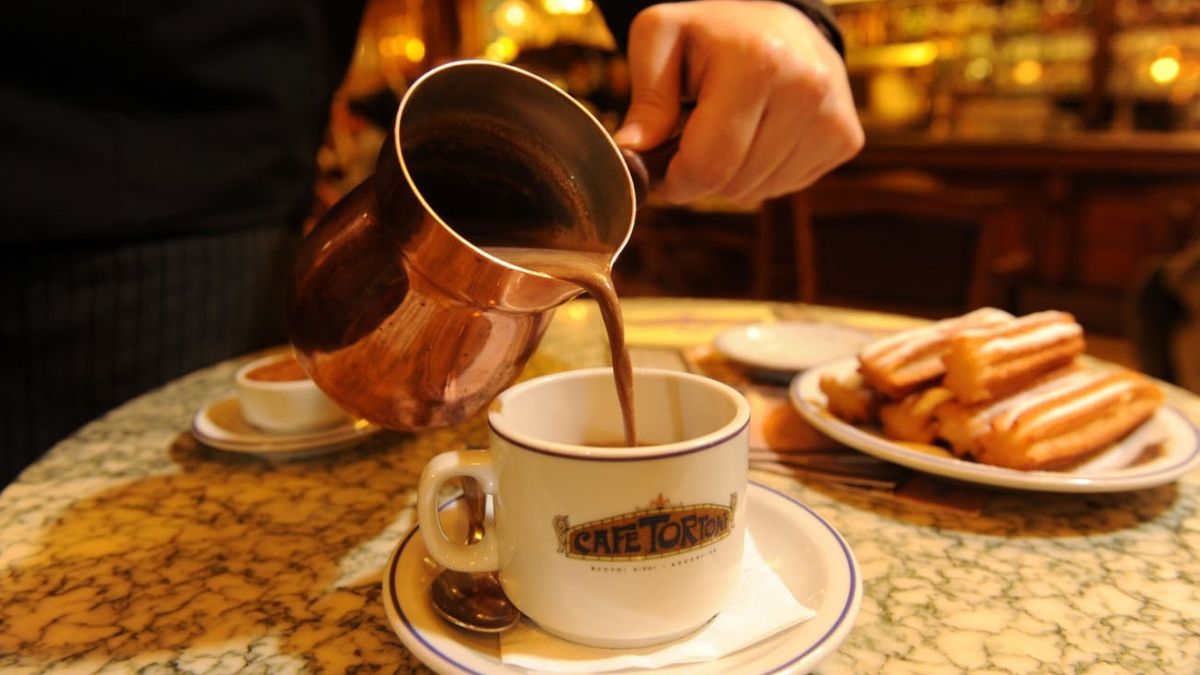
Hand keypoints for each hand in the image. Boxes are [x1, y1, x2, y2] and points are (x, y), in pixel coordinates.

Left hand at [613, 1, 862, 204]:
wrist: (781, 23)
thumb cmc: (714, 32)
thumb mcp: (663, 38)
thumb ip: (645, 97)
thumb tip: (633, 152)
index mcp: (758, 62)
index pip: (707, 165)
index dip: (675, 180)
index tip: (665, 167)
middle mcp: (807, 89)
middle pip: (732, 185)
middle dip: (701, 176)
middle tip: (696, 138)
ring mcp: (832, 117)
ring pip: (758, 193)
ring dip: (731, 176)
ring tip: (731, 128)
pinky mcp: (845, 138)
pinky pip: (785, 188)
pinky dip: (762, 174)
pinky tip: (760, 135)